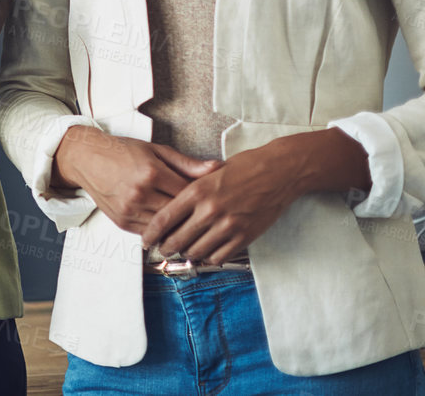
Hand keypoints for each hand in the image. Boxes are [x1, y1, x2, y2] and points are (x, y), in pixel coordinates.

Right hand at [51, 126, 219, 235]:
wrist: (87, 158)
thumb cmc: (122, 151)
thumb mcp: (156, 150)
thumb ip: (187, 163)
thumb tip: (217, 168)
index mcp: (152, 173)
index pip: (189, 194)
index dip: (203, 199)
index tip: (212, 200)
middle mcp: (141, 194)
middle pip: (179, 214)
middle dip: (194, 216)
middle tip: (207, 216)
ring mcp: (130, 210)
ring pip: (166, 228)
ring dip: (179, 228)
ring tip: (192, 225)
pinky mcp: (122, 221)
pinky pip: (150, 233)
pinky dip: (161, 231)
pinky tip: (170, 227)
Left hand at [140, 130, 366, 263]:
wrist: (278, 172)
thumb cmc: (243, 168)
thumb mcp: (209, 172)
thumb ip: (190, 189)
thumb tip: (170, 207)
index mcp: (197, 190)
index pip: (164, 218)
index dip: (152, 233)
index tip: (146, 240)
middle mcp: (210, 210)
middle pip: (177, 239)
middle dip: (166, 247)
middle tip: (162, 249)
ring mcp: (228, 225)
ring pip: (196, 251)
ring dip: (187, 254)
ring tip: (183, 250)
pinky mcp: (245, 236)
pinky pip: (219, 256)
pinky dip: (209, 258)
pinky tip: (205, 252)